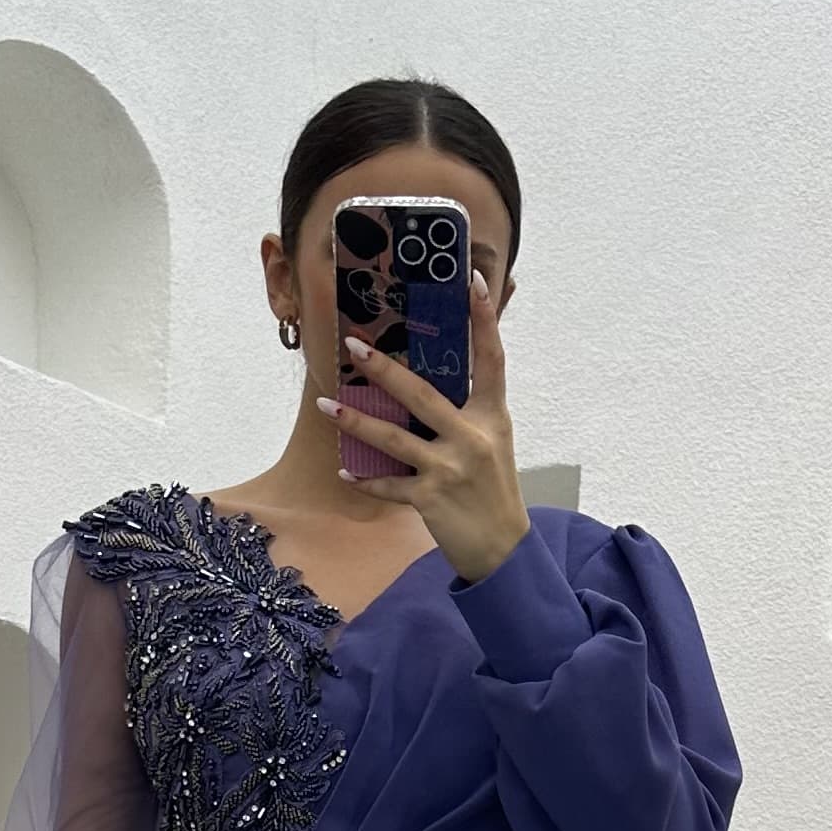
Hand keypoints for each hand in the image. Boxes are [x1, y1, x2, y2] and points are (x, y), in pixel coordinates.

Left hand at [321, 269, 529, 587]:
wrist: (504, 549)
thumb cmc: (494, 490)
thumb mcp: (493, 441)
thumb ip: (471, 408)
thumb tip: (446, 376)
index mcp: (492, 415)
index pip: (491, 357)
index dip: (484, 318)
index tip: (472, 281)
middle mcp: (472, 437)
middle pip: (423, 394)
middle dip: (384, 369)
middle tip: (354, 345)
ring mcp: (451, 468)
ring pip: (394, 438)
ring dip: (356, 421)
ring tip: (327, 403)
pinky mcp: (431, 499)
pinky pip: (389, 485)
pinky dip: (366, 480)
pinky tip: (345, 472)